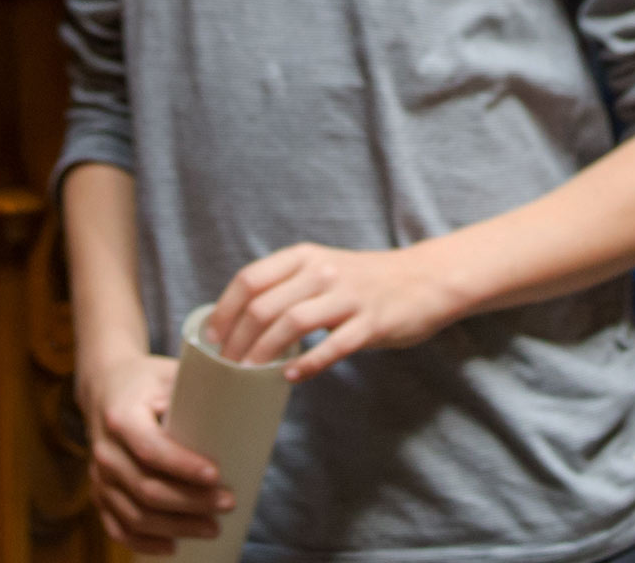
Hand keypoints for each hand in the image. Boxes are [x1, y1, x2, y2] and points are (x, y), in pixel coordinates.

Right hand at [78, 349, 226, 553]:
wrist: (105, 387)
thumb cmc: (148, 381)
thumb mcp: (170, 374)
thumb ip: (199, 391)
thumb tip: (247, 403)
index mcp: (121, 417)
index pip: (151, 449)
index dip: (183, 466)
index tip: (216, 475)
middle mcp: (105, 450)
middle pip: (147, 489)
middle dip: (190, 502)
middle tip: (228, 504)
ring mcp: (99, 477)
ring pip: (135, 515)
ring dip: (176, 526)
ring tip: (212, 528)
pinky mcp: (99, 495)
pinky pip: (118, 528)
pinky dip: (145, 543)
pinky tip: (173, 545)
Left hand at [210, 241, 467, 381]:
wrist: (424, 279)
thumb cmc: (364, 281)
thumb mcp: (322, 270)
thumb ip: (287, 287)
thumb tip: (241, 322)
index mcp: (304, 257)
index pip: (249, 279)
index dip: (224, 310)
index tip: (211, 338)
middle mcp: (322, 272)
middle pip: (263, 305)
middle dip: (237, 340)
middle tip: (226, 365)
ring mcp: (347, 296)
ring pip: (291, 323)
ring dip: (262, 353)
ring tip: (248, 374)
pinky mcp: (371, 323)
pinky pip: (332, 346)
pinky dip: (306, 365)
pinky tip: (290, 377)